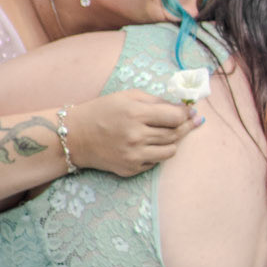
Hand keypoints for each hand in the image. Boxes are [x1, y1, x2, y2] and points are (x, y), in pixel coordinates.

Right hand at [66, 91, 199, 175]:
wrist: (75, 136)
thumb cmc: (102, 111)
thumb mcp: (127, 96)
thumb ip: (156, 100)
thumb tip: (183, 108)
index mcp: (135, 113)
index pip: (175, 117)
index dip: (186, 114)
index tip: (190, 112)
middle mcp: (136, 136)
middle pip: (175, 134)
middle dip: (186, 127)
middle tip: (191, 121)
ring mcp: (133, 156)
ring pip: (170, 151)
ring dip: (174, 141)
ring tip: (169, 133)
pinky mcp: (130, 169)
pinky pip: (155, 162)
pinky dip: (157, 152)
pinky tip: (149, 144)